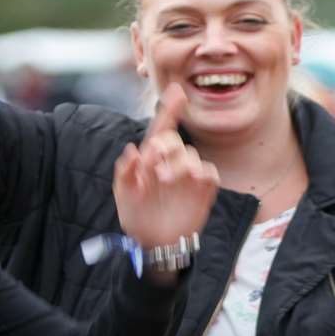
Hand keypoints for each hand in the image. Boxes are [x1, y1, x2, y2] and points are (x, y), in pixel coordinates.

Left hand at [115, 85, 220, 252]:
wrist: (155, 244)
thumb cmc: (137, 218)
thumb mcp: (124, 196)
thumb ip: (125, 173)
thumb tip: (132, 151)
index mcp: (150, 161)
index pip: (160, 131)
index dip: (168, 111)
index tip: (176, 91)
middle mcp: (170, 164)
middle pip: (174, 141)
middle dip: (165, 146)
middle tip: (154, 158)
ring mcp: (188, 178)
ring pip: (191, 156)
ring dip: (179, 163)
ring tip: (165, 179)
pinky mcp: (203, 191)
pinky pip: (210, 173)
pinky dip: (203, 173)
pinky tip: (194, 181)